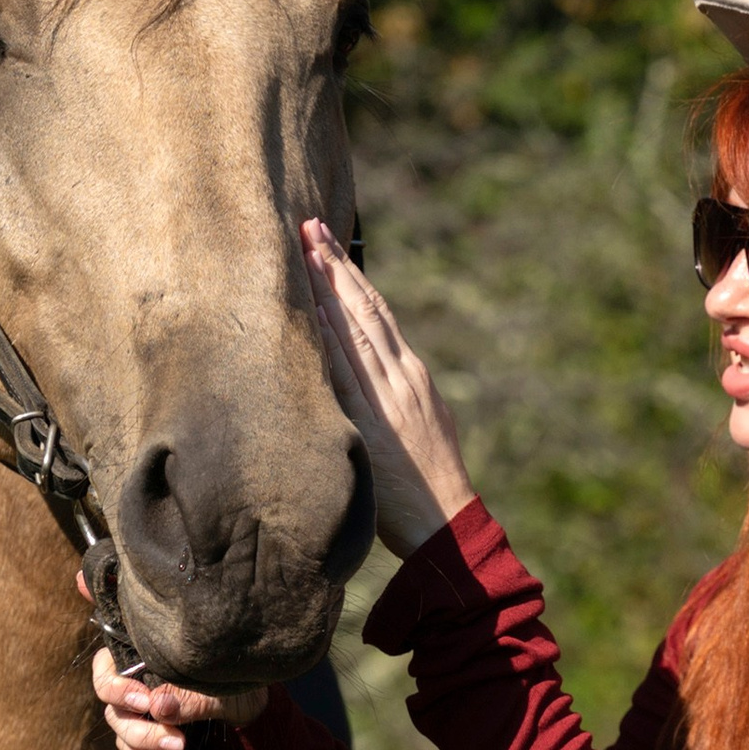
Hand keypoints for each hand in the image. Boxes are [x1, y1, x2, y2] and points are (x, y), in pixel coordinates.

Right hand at [92, 648, 264, 749]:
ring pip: (120, 727)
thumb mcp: (218, 686)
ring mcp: (139, 706)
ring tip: (177, 749)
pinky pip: (131, 748)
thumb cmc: (234, 680)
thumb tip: (156, 706)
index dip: (115, 685)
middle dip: (137, 724)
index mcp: (145, 655)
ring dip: (144, 742)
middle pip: (111, 703)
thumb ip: (188, 695)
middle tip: (172, 735)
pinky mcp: (148, 731)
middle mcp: (136, 679)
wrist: (251, 704)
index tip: (143, 700)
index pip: (106, 665)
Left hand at [300, 218, 477, 556]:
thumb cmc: (426, 481)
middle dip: (334, 266)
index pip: (378, 312)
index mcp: (412, 374)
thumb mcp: (418, 422)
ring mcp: (387, 398)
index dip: (351, 275)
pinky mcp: (372, 424)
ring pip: (353, 331)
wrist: (445, 522)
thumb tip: (364, 369)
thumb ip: (392, 393)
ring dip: (325, 289)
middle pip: (364, 309)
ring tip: (303, 253)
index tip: (327, 244)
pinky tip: (310, 314)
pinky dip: (327, 340)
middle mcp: (401, 377)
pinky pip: (345, 375)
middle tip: (308, 227)